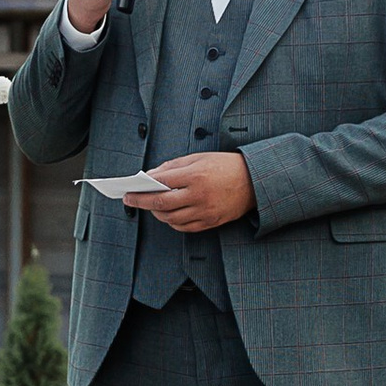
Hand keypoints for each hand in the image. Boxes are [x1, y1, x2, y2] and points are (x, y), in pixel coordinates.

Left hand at [134, 150, 251, 232]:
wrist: (255, 180)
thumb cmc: (226, 166)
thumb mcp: (199, 158)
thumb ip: (174, 166)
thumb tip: (151, 175)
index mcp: (196, 175)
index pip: (160, 183)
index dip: (142, 188)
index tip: (130, 189)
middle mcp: (199, 195)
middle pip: (162, 204)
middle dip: (142, 202)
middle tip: (131, 200)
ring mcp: (205, 212)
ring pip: (171, 219)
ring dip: (157, 213)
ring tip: (151, 206)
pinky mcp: (211, 222)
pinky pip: (184, 227)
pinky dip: (172, 222)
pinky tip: (169, 214)